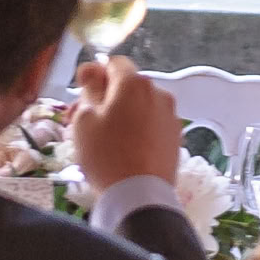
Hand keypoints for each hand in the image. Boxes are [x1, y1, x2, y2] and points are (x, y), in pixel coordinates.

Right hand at [70, 55, 181, 190]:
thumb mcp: (85, 120)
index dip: (96, 74)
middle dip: (107, 98)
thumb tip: (92, 70)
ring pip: (140, 106)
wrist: (139, 196)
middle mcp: (158, 93)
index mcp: (134, 83)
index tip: (83, 93)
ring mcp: (170, 116)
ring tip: (105, 140)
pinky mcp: (176, 138)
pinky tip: (125, 150)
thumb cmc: (106, 155)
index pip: (114, 63)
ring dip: (123, 114)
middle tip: (86, 121)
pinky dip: (138, 130)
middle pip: (128, 86)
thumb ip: (88, 89)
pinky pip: (152, 124)